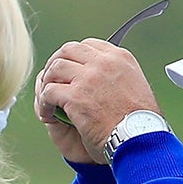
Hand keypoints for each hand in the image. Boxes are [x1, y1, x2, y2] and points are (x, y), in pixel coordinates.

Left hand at [34, 40, 160, 160]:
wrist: (139, 138)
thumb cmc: (136, 120)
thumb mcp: (133, 85)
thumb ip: (115, 75)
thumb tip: (95, 73)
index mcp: (120, 58)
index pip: (87, 45)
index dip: (71, 57)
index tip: (65, 72)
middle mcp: (104, 62)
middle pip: (67, 51)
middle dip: (53, 66)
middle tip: (49, 83)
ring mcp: (89, 78)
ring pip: (54, 69)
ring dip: (46, 85)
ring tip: (47, 101)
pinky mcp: (76, 96)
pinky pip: (47, 92)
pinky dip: (43, 105)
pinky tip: (48, 115)